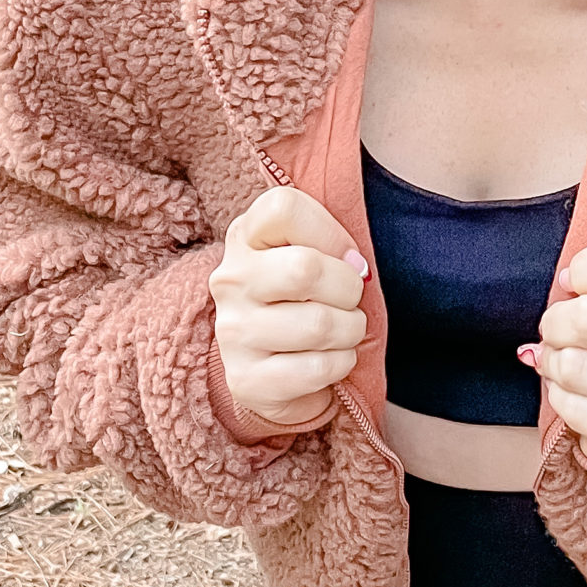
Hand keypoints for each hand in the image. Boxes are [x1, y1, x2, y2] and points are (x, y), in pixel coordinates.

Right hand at [209, 187, 368, 427]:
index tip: (343, 256)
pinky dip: (341, 364)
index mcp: (246, 236)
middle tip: (348, 301)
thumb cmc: (311, 299)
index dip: (330, 231)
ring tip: (341, 332)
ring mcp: (233, 332)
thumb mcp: (317, 253)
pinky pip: (317, 368)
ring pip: (318, 324)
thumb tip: (357, 266)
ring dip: (349, 331)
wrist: (282, 371)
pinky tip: (328, 360)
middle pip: (305, 268)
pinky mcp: (245, 379)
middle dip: (348, 289)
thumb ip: (335, 240)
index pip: (284, 207)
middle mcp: (230, 280)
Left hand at [525, 237, 586, 475]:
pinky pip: (573, 408)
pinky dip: (560, 399)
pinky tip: (579, 396)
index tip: (574, 284)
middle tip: (559, 332)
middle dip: (555, 324)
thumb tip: (562, 286)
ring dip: (554, 365)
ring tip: (567, 365)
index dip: (585, 271)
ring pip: (574, 366)